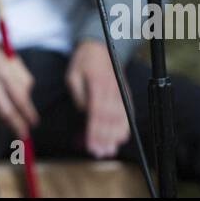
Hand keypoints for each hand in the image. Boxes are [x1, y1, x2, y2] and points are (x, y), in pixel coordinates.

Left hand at [66, 38, 130, 156]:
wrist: (100, 47)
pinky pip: (127, 111)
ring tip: (110, 150)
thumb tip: (85, 111)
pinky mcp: (124, 93)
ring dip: (115, 135)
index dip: (94, 131)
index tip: (91, 145)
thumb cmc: (83, 62)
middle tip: (99, 153)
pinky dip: (125, 126)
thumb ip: (78, 94)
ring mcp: (120, 91)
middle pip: (109, 118)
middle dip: (104, 138)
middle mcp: (111, 88)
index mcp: (97, 84)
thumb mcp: (73, 74)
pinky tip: (122, 137)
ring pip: (119, 116)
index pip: (96, 112)